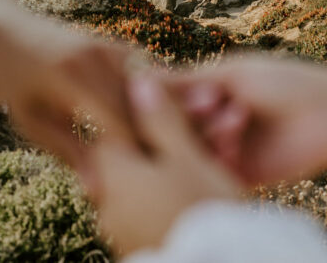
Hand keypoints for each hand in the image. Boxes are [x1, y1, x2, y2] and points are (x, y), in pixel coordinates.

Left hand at [0, 0, 137, 173]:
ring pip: (148, 95)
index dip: (130, 157)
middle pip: (139, 110)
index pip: (118, 125)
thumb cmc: (14, 84)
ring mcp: (110, 46)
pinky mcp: (117, 45)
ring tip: (149, 151)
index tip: (133, 182)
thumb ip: (67, 152)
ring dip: (151, 122)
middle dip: (146, 142)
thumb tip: (96, 190)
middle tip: (147, 173)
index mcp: (71, 76)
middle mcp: (96, 56)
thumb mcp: (31, 122)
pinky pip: (144, 80)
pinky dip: (146, 102)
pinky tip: (145, 125)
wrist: (3, 33)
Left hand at [86, 74, 241, 255]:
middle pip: (135, 159)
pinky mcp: (138, 248)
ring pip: (146, 186)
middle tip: (212, 138)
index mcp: (112, 174)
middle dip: (169, 145)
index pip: (116, 129)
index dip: (148, 115)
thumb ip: (160, 119)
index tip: (182, 112)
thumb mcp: (186, 156)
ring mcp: (120, 231)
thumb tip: (138, 81)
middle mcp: (106, 204)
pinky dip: (172, 199)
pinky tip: (206, 196)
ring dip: (175, 171)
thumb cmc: (203, 207)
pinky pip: (152, 212)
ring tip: (219, 164)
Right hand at [167, 56, 326, 185]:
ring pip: (195, 149)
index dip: (176, 97)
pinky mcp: (243, 175)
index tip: (195, 91)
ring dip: (210, 136)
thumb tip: (138, 74)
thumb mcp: (234, 76)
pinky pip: (215, 173)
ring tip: (236, 121)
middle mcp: (217, 120)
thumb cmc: (288, 84)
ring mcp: (229, 149)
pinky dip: (219, 160)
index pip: (174, 98)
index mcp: (215, 90)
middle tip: (216, 106)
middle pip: (181, 126)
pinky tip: (234, 146)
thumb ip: (187, 80)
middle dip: (195, 117)